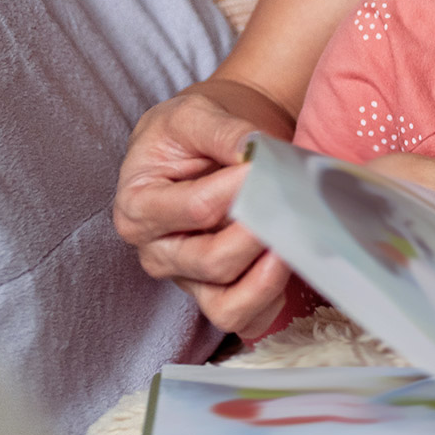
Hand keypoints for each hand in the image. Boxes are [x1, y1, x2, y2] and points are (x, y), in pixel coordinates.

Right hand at [113, 81, 297, 337]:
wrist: (206, 144)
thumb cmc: (191, 131)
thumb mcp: (195, 114)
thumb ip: (223, 131)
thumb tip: (254, 153)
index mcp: (139, 207)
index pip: (196, 210)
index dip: (240, 190)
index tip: (268, 166)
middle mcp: (157, 252)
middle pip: (213, 262)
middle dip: (260, 233)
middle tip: (292, 204)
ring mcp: (188, 279)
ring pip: (227, 305)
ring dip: (269, 278)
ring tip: (294, 240)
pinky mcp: (218, 294)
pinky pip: (247, 319)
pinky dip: (273, 300)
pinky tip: (292, 264)